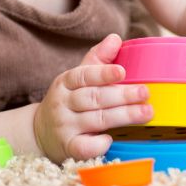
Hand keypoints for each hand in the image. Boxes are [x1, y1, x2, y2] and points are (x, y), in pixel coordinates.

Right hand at [33, 33, 152, 162]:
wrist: (40, 132)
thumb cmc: (68, 101)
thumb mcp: (76, 78)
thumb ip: (97, 59)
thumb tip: (115, 38)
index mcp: (65, 82)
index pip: (83, 75)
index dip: (103, 73)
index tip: (122, 71)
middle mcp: (62, 103)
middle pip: (94, 98)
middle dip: (122, 95)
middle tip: (145, 93)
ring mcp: (64, 126)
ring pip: (95, 120)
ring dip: (122, 116)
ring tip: (146, 113)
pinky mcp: (67, 148)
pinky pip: (84, 147)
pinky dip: (99, 144)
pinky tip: (113, 139)